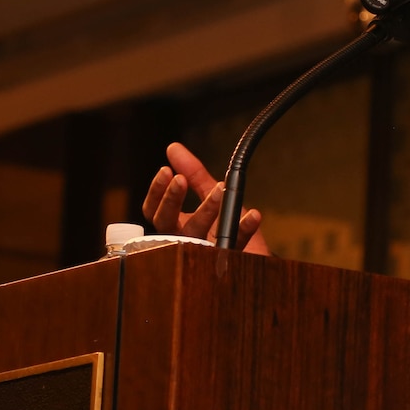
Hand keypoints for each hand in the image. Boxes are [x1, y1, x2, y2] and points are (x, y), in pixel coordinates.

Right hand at [141, 142, 269, 252]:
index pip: (154, 211)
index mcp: (175, 226)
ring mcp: (204, 255)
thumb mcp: (211, 194)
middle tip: (181, 180)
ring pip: (196, 237)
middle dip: (172, 200)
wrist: (255, 255)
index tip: (166, 171)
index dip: (157, 192)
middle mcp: (184, 241)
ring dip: (206, 210)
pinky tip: (252, 214)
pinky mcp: (228, 262)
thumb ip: (193, 174)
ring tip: (220, 190)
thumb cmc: (228, 225)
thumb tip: (173, 147)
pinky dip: (244, 228)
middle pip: (167, 224)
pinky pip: (234, 245)